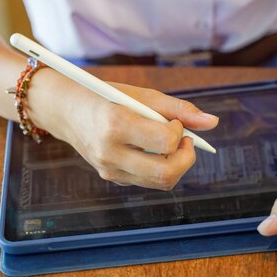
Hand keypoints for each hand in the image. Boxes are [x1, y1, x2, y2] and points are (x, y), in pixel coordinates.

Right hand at [27, 69, 218, 189]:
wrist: (64, 110)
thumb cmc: (103, 96)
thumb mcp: (139, 95)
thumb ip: (177, 108)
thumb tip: (212, 122)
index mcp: (116, 124)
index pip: (165, 142)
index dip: (179, 132)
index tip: (174, 122)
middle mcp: (110, 152)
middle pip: (166, 173)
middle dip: (186, 159)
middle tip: (185, 141)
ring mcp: (109, 169)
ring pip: (159, 181)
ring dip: (174, 164)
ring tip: (168, 143)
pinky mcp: (110, 177)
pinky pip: (146, 181)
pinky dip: (157, 167)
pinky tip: (149, 149)